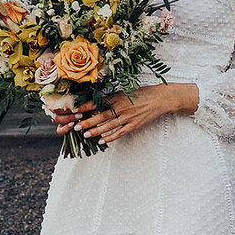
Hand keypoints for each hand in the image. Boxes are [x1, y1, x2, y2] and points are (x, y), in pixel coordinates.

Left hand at [61, 83, 196, 145]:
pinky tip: (102, 141)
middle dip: (87, 121)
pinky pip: (120, 132)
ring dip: (96, 130)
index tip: (74, 111)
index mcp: (117, 97)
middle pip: (101, 116)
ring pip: (109, 126)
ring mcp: (128, 117)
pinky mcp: (134, 125)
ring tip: (84, 134)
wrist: (160, 98)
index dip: (85, 107)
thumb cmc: (140, 94)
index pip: (98, 103)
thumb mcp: (125, 93)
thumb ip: (111, 99)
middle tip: (74, 126)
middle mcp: (121, 107)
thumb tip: (96, 103)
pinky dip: (110, 137)